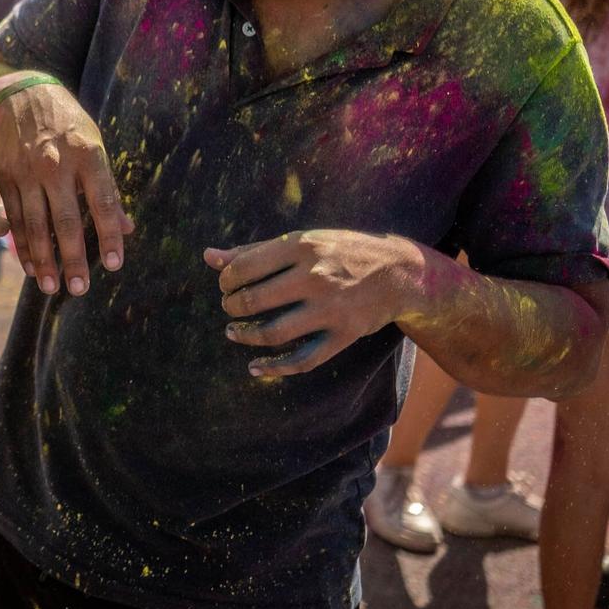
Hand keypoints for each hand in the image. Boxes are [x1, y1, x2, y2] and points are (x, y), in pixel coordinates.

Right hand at [0, 76, 128, 295]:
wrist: (20, 93)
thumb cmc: (66, 122)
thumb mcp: (94, 143)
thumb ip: (107, 186)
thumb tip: (125, 227)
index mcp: (87, 154)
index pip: (103, 203)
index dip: (109, 236)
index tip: (115, 264)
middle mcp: (56, 164)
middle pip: (66, 221)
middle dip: (73, 259)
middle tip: (80, 289)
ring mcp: (27, 171)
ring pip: (36, 224)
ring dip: (44, 260)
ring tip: (52, 287)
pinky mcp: (5, 176)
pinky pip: (15, 217)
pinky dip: (22, 244)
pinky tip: (30, 266)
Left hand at [206, 231, 424, 378]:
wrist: (399, 271)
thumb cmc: (340, 251)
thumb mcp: (301, 240)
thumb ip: (254, 250)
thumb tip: (208, 257)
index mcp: (301, 246)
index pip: (244, 267)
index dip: (226, 280)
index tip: (226, 285)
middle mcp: (315, 277)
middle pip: (254, 300)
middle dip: (232, 306)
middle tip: (231, 307)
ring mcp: (330, 309)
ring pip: (273, 332)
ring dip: (245, 335)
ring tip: (233, 332)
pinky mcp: (344, 335)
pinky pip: (303, 360)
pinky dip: (275, 368)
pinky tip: (255, 367)